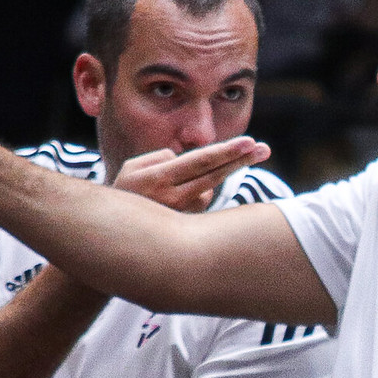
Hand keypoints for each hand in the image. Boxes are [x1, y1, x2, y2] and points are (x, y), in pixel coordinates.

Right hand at [110, 143, 268, 212]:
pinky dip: (196, 193)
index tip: (249, 143)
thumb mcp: (134, 168)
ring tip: (174, 186)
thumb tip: (189, 160)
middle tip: (263, 148)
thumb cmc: (124, 193)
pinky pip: (201, 202)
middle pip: (216, 175)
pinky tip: (176, 200)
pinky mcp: (189, 227)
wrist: (113, 234)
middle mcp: (174, 199)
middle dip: (241, 161)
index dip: (227, 151)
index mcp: (159, 179)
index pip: (201, 161)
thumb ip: (163, 157)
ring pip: (208, 188)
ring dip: (204, 179)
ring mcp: (184, 215)